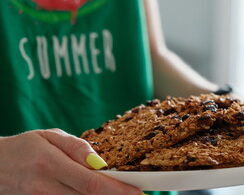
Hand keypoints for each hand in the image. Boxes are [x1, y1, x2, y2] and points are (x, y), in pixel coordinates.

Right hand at [0, 129, 141, 194]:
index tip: (136, 191)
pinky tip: (95, 194)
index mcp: (50, 165)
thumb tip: (100, 161)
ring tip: (117, 191)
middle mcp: (45, 188)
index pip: (90, 183)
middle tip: (135, 193)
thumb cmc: (23, 147)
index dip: (116, 190)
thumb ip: (76, 147)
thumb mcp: (48, 136)